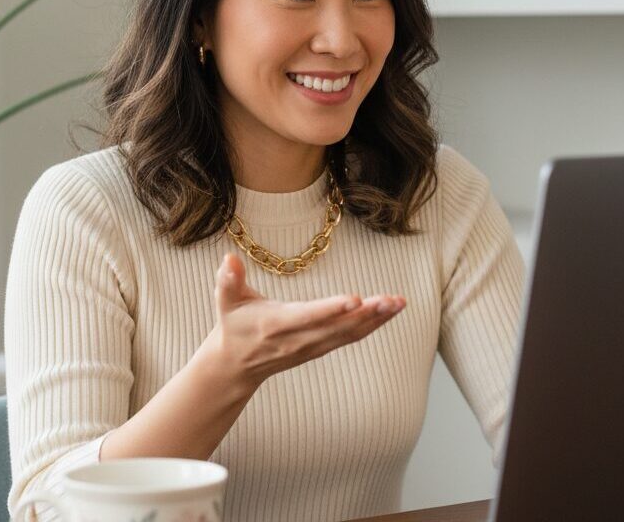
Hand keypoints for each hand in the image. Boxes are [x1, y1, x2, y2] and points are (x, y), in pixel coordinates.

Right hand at [203, 253, 405, 388]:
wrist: (235, 364)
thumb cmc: (233, 324)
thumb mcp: (224, 300)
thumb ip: (228, 280)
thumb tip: (228, 258)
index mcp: (276, 324)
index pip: (308, 316)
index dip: (331, 309)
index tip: (354, 299)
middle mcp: (298, 339)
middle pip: (337, 327)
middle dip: (366, 314)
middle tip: (391, 300)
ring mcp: (312, 347)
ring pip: (349, 334)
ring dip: (377, 319)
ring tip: (399, 302)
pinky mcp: (321, 348)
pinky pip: (351, 337)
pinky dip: (373, 325)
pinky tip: (390, 312)